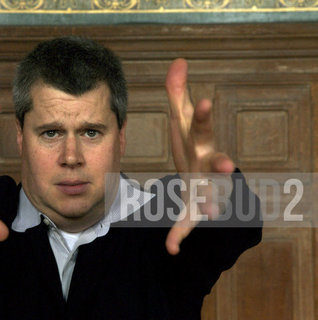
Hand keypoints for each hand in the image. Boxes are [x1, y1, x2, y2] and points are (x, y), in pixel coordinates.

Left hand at [165, 59, 233, 254]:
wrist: (204, 177)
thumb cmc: (191, 145)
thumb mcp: (183, 121)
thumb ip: (178, 93)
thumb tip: (178, 60)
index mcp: (199, 143)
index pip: (201, 128)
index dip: (203, 116)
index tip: (205, 101)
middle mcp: (205, 165)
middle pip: (213, 162)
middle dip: (220, 163)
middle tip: (225, 164)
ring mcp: (202, 187)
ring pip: (208, 196)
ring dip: (210, 203)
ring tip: (209, 212)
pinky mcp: (193, 208)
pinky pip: (187, 222)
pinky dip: (179, 235)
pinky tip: (171, 248)